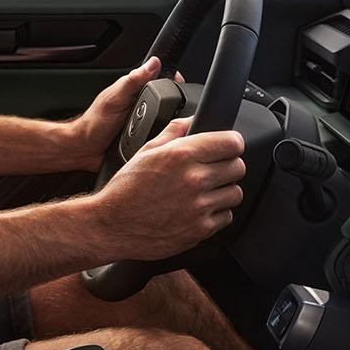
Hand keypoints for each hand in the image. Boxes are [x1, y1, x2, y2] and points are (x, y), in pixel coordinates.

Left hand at [61, 56, 182, 170]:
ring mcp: (144, 122)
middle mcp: (141, 105)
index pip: (161, 79)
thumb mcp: (115, 97)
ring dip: (170, 126)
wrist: (85, 150)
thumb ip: (133, 80)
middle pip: (169, 101)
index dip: (174, 80)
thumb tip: (153, 62)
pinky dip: (163, 139)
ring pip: (168, 121)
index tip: (182, 85)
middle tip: (175, 113)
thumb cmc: (94, 122)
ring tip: (167, 129)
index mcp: (135, 90)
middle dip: (175, 106)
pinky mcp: (145, 138)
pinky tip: (161, 142)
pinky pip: (161, 137)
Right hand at [89, 121, 246, 259]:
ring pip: (235, 193)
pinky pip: (227, 216)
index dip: (231, 142)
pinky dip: (217, 213)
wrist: (112, 226)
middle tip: (213, 169)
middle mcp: (193, 179)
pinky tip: (199, 209)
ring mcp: (199, 207)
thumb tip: (192, 120)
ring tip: (205, 191)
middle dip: (228, 165)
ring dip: (224, 190)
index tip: (227, 146)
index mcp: (181, 155)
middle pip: (238, 167)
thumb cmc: (125, 190)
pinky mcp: (201, 229)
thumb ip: (173, 131)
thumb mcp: (145, 151)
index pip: (232, 142)